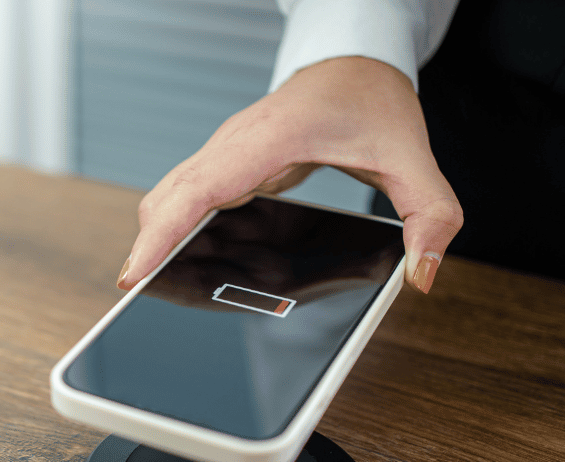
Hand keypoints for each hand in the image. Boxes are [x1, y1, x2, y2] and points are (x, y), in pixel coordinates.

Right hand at [118, 56, 462, 293]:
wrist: (354, 62)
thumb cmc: (373, 100)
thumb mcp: (413, 158)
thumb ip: (429, 215)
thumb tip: (421, 274)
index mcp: (270, 139)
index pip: (199, 189)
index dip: (162, 233)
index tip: (135, 274)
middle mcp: (234, 144)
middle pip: (167, 198)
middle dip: (150, 247)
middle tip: (142, 297)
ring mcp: (223, 152)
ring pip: (169, 197)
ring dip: (159, 238)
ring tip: (158, 285)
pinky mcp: (225, 163)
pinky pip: (186, 196)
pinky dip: (175, 227)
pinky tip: (186, 258)